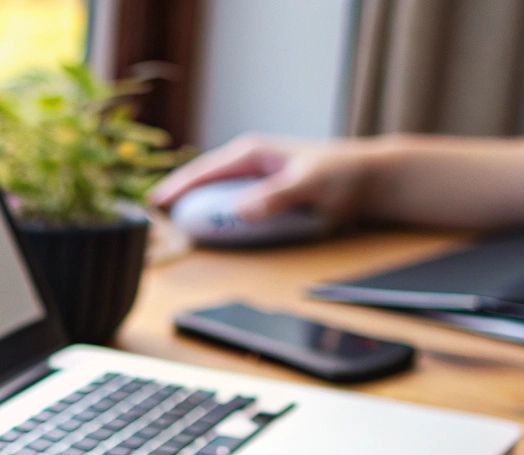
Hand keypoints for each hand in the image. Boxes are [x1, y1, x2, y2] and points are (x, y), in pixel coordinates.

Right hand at [149, 134, 381, 223]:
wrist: (371, 178)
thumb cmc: (343, 175)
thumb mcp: (308, 186)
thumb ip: (275, 198)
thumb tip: (239, 211)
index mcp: (251, 153)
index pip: (202, 171)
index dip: (175, 189)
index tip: (152, 205)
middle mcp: (247, 163)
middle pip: (201, 183)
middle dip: (177, 200)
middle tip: (154, 223)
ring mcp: (253, 178)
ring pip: (213, 195)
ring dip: (195, 211)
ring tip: (172, 230)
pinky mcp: (261, 193)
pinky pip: (228, 205)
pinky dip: (215, 217)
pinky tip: (208, 232)